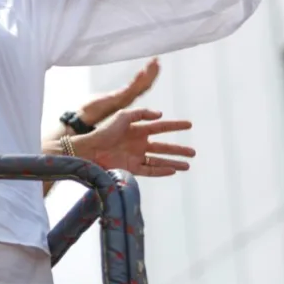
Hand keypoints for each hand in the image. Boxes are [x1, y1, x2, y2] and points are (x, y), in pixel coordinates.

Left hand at [71, 108, 194, 176]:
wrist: (90, 150)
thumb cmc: (104, 131)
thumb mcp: (122, 116)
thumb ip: (141, 113)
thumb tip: (160, 114)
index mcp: (138, 129)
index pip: (161, 127)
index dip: (175, 126)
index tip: (189, 125)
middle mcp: (139, 143)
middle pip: (163, 146)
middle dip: (178, 149)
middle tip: (194, 152)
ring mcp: (136, 156)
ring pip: (159, 160)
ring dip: (173, 162)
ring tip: (188, 165)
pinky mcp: (131, 168)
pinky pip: (150, 170)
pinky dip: (162, 170)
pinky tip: (173, 170)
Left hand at [77, 58, 158, 127]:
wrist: (81, 119)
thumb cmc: (91, 110)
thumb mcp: (104, 98)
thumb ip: (112, 95)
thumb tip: (115, 90)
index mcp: (124, 98)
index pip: (141, 85)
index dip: (149, 75)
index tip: (155, 62)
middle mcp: (126, 99)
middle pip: (144, 85)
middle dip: (152, 72)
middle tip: (157, 59)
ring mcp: (122, 100)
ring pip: (140, 87)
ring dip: (148, 74)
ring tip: (155, 63)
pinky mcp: (116, 101)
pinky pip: (129, 90)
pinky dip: (136, 81)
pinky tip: (141, 72)